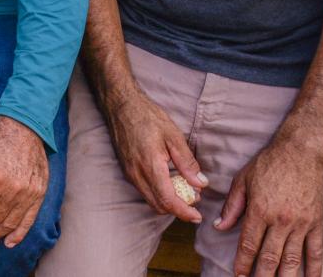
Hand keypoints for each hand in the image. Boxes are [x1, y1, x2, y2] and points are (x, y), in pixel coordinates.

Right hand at [102, 87, 206, 222]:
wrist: (121, 105)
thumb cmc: (147, 116)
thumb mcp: (173, 135)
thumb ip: (187, 162)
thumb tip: (200, 183)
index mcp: (150, 166)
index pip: (168, 200)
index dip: (184, 212)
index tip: (198, 216)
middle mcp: (137, 174)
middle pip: (159, 205)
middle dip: (178, 209)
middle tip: (195, 199)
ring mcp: (130, 174)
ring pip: (150, 200)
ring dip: (168, 202)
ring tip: (185, 190)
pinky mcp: (127, 171)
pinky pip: (144, 191)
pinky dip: (159, 193)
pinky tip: (170, 181)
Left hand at [217, 140, 322, 276]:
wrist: (301, 150)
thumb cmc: (269, 163)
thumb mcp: (243, 180)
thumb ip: (232, 206)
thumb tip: (220, 226)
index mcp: (259, 210)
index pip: (249, 244)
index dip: (243, 263)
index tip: (238, 276)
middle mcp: (280, 220)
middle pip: (269, 257)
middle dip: (261, 276)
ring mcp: (300, 223)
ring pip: (291, 260)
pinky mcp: (316, 223)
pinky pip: (316, 251)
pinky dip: (314, 270)